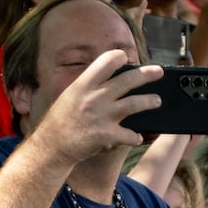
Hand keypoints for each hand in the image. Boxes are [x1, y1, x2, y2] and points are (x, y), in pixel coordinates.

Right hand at [31, 51, 161, 167]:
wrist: (49, 150)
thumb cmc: (57, 124)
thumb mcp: (68, 97)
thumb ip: (88, 87)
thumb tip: (108, 78)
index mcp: (83, 85)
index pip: (108, 60)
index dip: (120, 57)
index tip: (126, 59)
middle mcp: (94, 98)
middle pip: (129, 79)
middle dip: (147, 74)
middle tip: (158, 72)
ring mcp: (102, 116)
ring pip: (136, 103)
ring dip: (150, 101)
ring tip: (156, 101)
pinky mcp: (107, 136)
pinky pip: (129, 135)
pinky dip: (135, 137)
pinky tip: (137, 137)